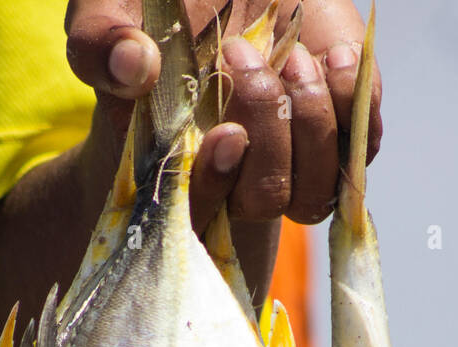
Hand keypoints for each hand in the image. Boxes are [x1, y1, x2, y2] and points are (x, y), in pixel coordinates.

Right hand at [66, 0, 381, 298]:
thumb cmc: (151, 9)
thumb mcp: (105, 12)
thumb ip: (98, 41)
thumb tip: (133, 66)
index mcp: (176, 170)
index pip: (197, 214)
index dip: (213, 186)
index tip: (227, 133)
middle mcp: (234, 179)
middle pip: (264, 199)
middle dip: (267, 130)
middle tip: (242, 56)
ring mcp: (289, 160)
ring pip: (315, 192)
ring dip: (312, 124)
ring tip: (291, 61)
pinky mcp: (335, 131)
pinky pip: (360, 148)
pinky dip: (352, 103)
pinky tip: (327, 55)